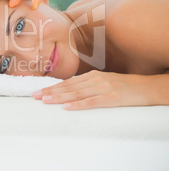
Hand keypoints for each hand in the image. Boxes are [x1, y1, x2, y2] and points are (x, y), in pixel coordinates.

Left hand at [33, 70, 150, 109]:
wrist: (147, 87)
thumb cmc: (124, 86)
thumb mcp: (104, 81)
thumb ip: (88, 85)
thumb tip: (70, 90)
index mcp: (92, 76)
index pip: (68, 83)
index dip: (52, 87)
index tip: (39, 92)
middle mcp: (95, 80)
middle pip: (69, 87)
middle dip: (51, 92)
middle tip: (35, 97)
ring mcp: (103, 88)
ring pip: (77, 94)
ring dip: (59, 98)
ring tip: (46, 101)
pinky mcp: (111, 98)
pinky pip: (92, 102)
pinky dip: (78, 105)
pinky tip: (67, 107)